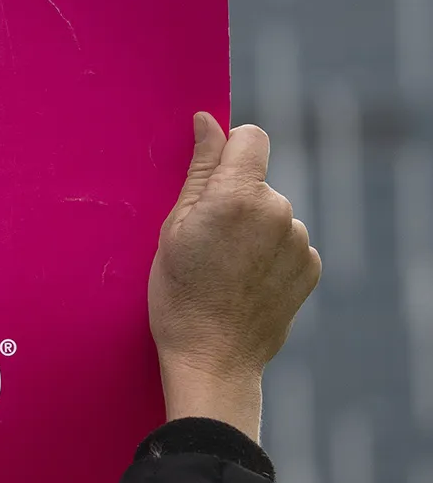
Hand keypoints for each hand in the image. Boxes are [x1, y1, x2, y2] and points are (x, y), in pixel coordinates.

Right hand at [148, 112, 321, 440]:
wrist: (212, 359)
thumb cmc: (178, 297)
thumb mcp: (173, 230)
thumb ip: (199, 171)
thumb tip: (208, 122)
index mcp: (237, 197)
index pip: (251, 137)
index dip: (229, 150)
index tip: (212, 176)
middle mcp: (278, 211)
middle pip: (258, 183)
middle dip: (236, 201)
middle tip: (206, 244)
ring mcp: (298, 240)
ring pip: (273, 215)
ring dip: (253, 232)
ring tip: (225, 270)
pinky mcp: (310, 265)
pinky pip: (287, 244)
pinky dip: (269, 257)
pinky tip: (245, 283)